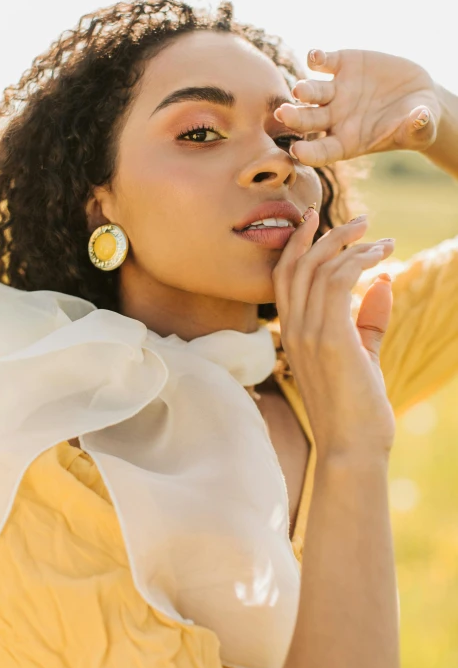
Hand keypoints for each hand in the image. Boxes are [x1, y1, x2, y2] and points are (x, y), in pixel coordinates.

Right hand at [272, 210, 395, 460]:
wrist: (353, 449)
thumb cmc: (357, 409)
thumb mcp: (361, 356)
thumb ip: (368, 320)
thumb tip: (383, 282)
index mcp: (293, 333)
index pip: (284, 276)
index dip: (298, 243)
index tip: (318, 218)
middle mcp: (293, 329)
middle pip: (298, 264)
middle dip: (326, 234)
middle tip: (361, 220)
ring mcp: (307, 333)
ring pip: (318, 267)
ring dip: (351, 245)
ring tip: (380, 238)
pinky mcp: (329, 338)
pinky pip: (338, 281)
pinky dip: (359, 261)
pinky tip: (381, 259)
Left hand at [275, 49, 440, 166]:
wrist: (418, 96)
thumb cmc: (416, 123)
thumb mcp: (420, 129)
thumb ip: (417, 127)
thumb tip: (421, 117)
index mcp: (345, 142)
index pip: (322, 151)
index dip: (310, 153)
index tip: (298, 152)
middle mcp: (334, 118)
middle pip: (309, 121)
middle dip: (296, 118)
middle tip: (284, 114)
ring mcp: (336, 91)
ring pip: (312, 92)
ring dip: (305, 90)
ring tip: (299, 89)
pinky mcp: (343, 65)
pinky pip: (324, 62)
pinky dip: (317, 58)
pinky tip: (314, 56)